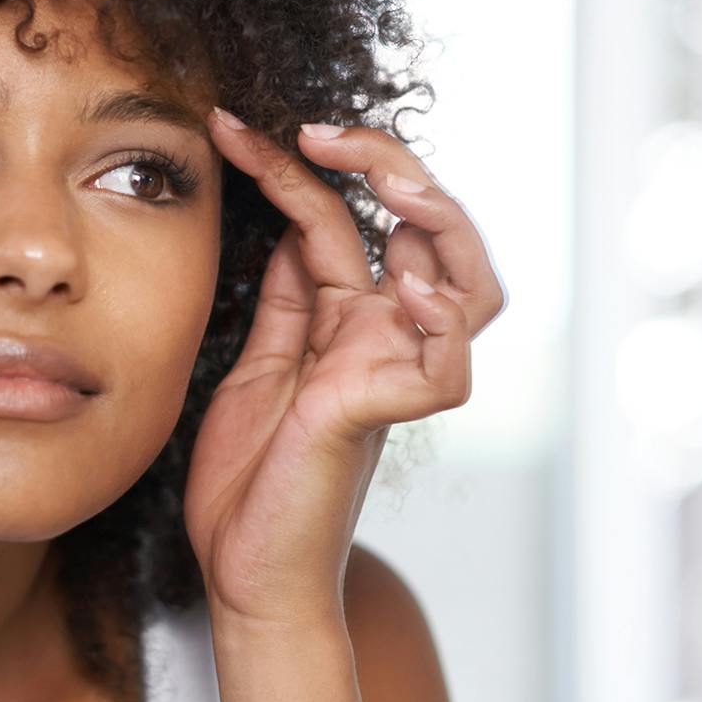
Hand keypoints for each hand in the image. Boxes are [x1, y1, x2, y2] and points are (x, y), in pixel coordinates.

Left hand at [184, 109, 505, 629]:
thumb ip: (286, 298)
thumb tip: (292, 222)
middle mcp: (382, 338)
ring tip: (388, 184)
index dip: (297, 165)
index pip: (341, 218)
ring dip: (437, 222)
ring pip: (469, 284)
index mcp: (346, 320)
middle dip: (389, 166)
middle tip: (322, 132)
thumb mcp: (256, 363)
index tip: (232, 126)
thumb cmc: (251, 481)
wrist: (243, 576)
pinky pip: (446, 364)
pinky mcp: (385, 416)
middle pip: (430, 231)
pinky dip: (439, 320)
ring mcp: (392, 374)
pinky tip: (403, 287)